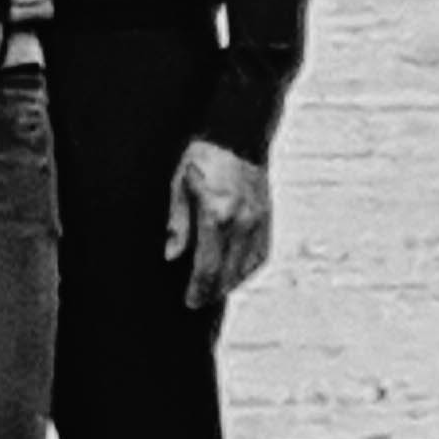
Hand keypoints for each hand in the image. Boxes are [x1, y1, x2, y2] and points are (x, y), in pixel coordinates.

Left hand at [167, 140, 272, 312]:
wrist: (237, 137)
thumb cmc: (202, 157)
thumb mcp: (179, 185)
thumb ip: (177, 223)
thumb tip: (172, 255)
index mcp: (216, 216)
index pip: (207, 266)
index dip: (198, 288)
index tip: (190, 301)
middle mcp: (240, 224)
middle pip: (228, 274)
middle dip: (212, 292)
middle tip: (198, 301)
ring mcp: (257, 223)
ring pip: (246, 268)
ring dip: (230, 284)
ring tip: (214, 290)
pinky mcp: (266, 220)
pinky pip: (259, 256)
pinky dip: (247, 270)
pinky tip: (235, 274)